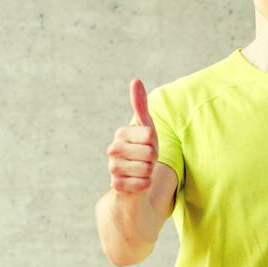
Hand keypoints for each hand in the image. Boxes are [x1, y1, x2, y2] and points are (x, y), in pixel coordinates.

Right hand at [107, 78, 157, 194]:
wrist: (133, 180)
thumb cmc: (143, 151)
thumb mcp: (145, 128)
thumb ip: (141, 105)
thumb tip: (135, 80)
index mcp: (121, 133)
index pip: (150, 135)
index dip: (155, 143)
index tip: (147, 146)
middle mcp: (113, 149)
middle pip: (150, 153)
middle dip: (152, 159)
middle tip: (145, 161)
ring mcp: (112, 168)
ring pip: (146, 170)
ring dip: (149, 173)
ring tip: (141, 172)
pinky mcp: (116, 186)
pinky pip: (142, 184)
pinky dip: (144, 185)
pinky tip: (137, 183)